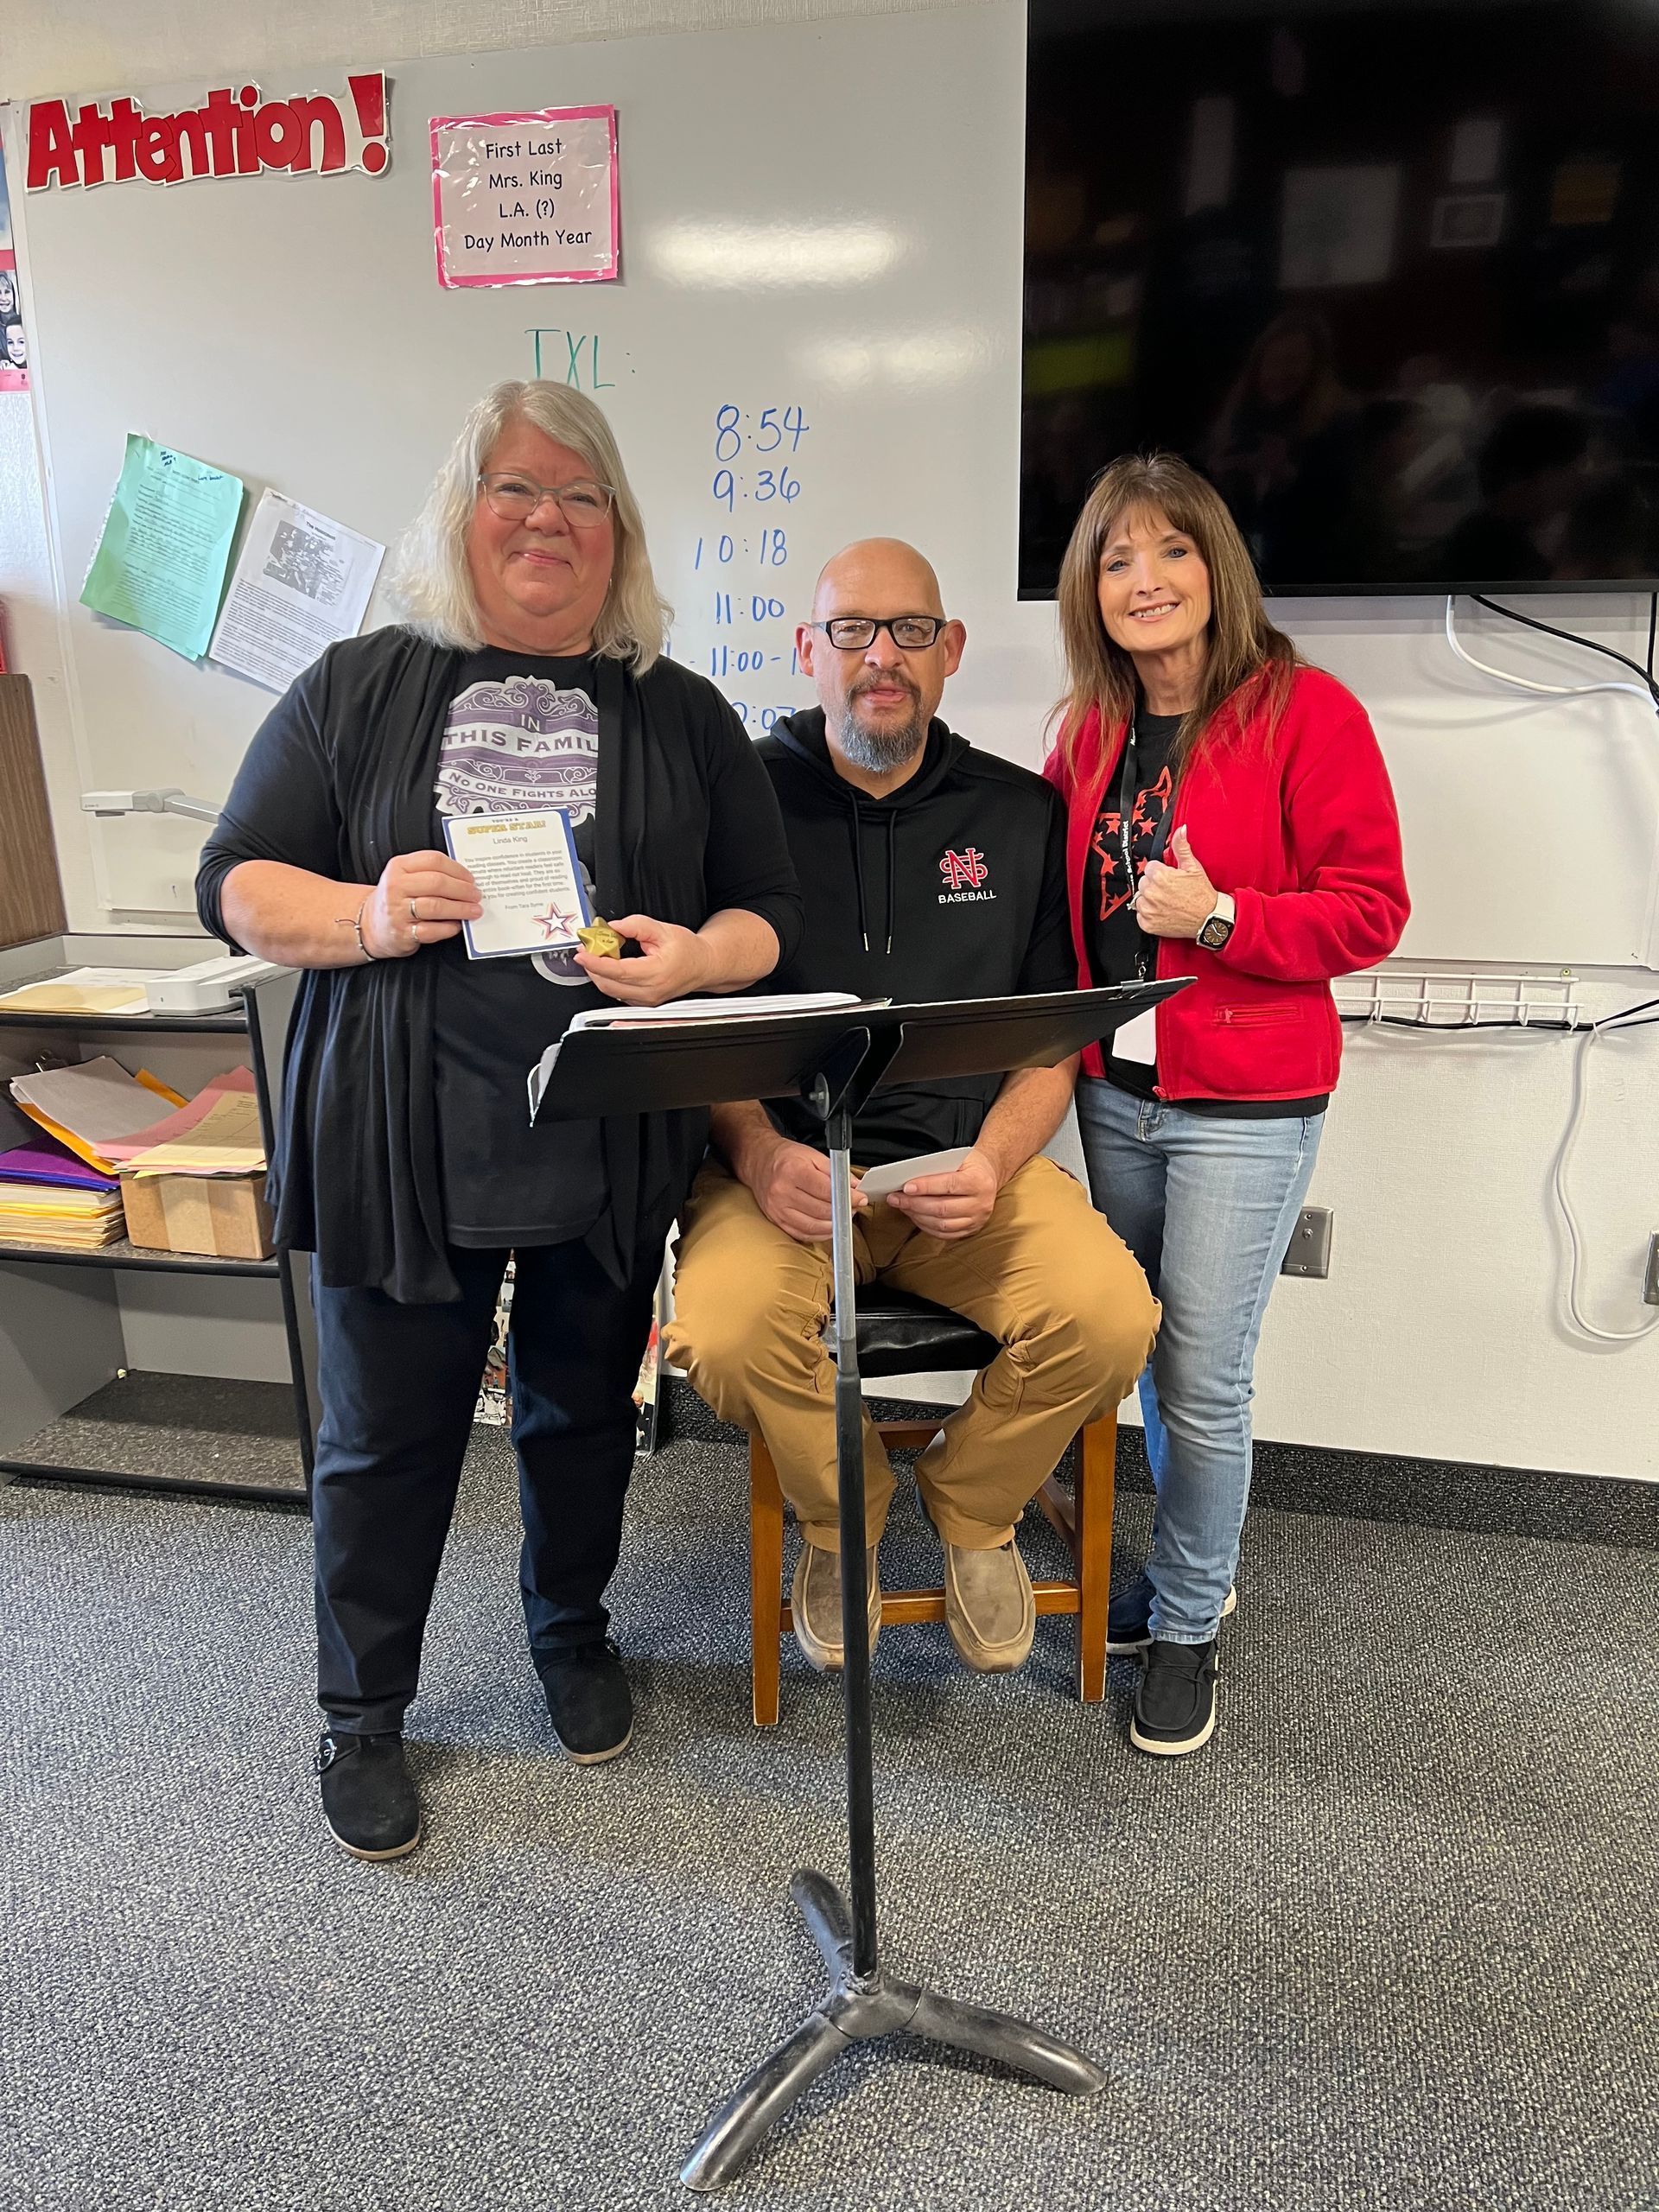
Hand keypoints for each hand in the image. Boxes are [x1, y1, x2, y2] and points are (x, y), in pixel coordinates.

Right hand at [361, 850, 480, 958]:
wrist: (371, 925)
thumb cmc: (397, 898)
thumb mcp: (405, 877)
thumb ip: (430, 873)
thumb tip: (466, 879)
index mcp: (398, 867)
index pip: (433, 860)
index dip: (457, 869)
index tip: (471, 878)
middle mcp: (396, 887)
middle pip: (437, 883)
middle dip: (462, 890)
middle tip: (476, 895)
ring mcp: (397, 911)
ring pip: (435, 906)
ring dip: (460, 909)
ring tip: (474, 911)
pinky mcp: (402, 933)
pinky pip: (431, 930)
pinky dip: (449, 928)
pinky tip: (457, 925)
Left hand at [575, 914, 714, 1004]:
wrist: (703, 966)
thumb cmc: (689, 951)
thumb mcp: (664, 930)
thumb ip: (637, 925)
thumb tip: (614, 927)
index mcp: (657, 973)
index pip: (618, 971)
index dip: (596, 963)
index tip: (583, 954)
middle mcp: (651, 991)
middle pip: (609, 985)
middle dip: (592, 967)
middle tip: (587, 949)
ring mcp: (647, 1000)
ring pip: (611, 991)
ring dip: (599, 974)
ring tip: (598, 955)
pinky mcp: (643, 1002)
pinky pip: (618, 993)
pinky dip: (609, 980)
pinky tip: (610, 965)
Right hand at [747, 1135, 869, 1243]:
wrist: (759, 1161)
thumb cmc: (785, 1157)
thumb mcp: (812, 1155)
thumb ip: (835, 1172)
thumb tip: (854, 1187)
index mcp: (793, 1171)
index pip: (826, 1191)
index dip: (847, 1197)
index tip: (859, 1198)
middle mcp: (782, 1191)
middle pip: (821, 1210)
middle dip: (842, 1212)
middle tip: (852, 1207)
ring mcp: (777, 1208)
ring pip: (812, 1226)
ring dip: (833, 1225)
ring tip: (842, 1217)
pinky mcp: (775, 1219)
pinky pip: (801, 1234)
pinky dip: (818, 1234)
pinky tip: (828, 1228)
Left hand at [884, 1146, 998, 1240]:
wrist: (988, 1175)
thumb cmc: (969, 1165)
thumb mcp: (959, 1158)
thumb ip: (938, 1167)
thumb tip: (909, 1177)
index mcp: (979, 1181)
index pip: (949, 1185)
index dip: (926, 1187)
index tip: (906, 1187)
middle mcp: (981, 1203)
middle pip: (943, 1208)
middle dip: (914, 1204)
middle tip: (895, 1198)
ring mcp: (977, 1219)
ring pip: (942, 1224)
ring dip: (917, 1216)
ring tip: (902, 1206)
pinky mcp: (971, 1230)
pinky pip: (945, 1234)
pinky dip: (926, 1227)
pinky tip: (914, 1216)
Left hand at [1134, 826, 1217, 939]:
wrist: (1208, 918)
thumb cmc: (1202, 895)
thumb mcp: (1193, 867)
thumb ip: (1181, 847)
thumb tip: (1181, 831)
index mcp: (1160, 876)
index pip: (1150, 868)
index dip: (1161, 872)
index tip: (1169, 878)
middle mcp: (1152, 892)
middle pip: (1144, 882)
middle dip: (1154, 884)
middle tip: (1170, 890)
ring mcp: (1149, 909)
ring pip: (1140, 898)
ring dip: (1150, 899)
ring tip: (1166, 901)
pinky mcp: (1148, 923)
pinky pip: (1140, 915)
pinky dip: (1149, 914)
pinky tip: (1162, 911)